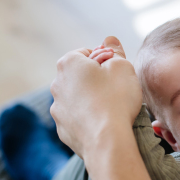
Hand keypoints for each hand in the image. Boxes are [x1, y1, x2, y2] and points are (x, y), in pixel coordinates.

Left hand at [50, 36, 141, 158]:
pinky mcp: (62, 129)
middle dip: (96, 80)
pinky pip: (77, 119)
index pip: (87, 52)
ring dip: (91, 99)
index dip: (105, 60)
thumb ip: (115, 51)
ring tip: (111, 110)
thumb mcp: (123, 67)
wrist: (107, 140)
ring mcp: (57, 108)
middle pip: (80, 75)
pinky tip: (103, 124)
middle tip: (116, 90)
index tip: (117, 72)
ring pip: (77, 98)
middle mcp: (57, 84)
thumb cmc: (116, 99)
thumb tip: (109, 39)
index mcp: (68, 63)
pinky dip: (88, 119)